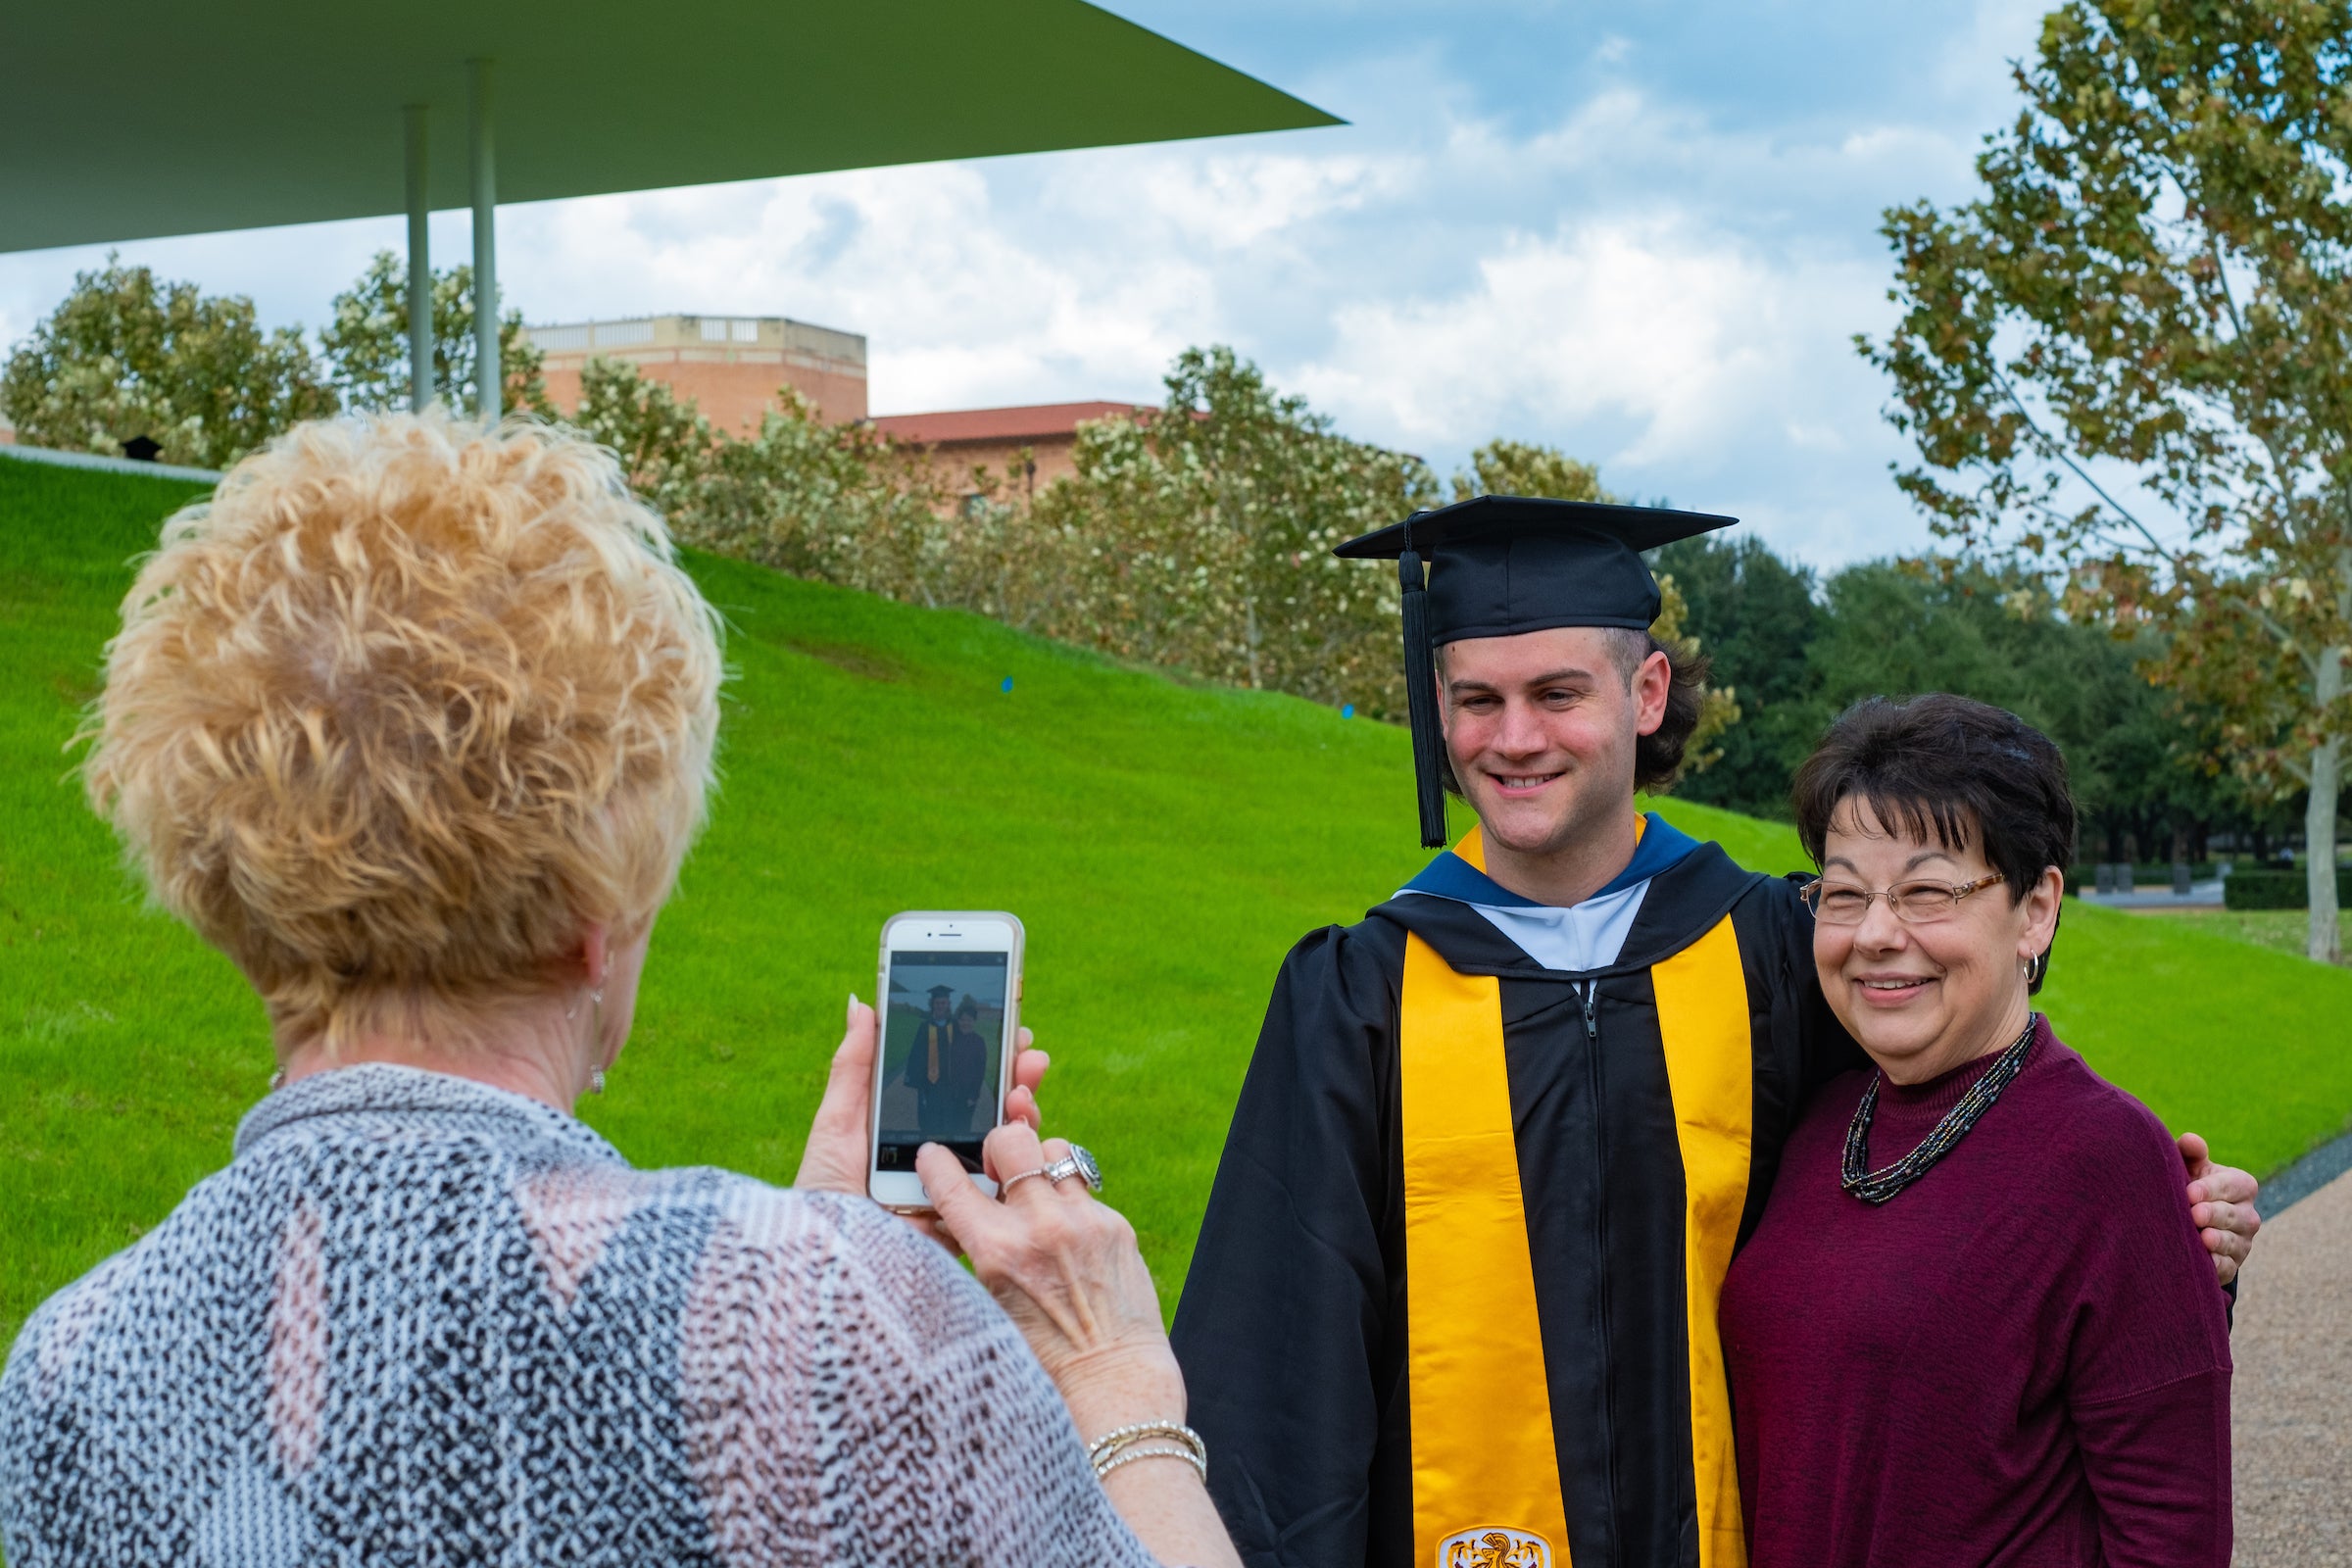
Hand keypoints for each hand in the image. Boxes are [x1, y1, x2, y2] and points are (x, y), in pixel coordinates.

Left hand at [795, 994, 1047, 1250]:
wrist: (826, 1262)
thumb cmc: (823, 1196)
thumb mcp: (836, 1125)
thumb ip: (855, 1066)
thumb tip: (862, 1004)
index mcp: (915, 1133)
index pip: (962, 1089)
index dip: (989, 1058)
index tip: (1010, 1027)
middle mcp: (944, 1161)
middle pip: (993, 1114)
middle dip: (1016, 1080)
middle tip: (1029, 1053)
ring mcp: (961, 1194)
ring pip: (1007, 1150)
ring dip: (1023, 1116)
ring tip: (1022, 1093)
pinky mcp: (971, 1227)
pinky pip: (1005, 1198)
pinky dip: (1022, 1167)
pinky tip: (1020, 1138)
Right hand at [918, 1124, 1185, 1438]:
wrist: (1110, 1378)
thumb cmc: (1040, 1355)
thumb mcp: (987, 1305)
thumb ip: (970, 1251)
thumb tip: (948, 1212)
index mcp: (996, 1252)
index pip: (950, 1182)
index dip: (934, 1162)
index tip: (933, 1157)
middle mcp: (1040, 1227)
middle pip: (1010, 1139)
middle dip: (997, 1147)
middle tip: (998, 1172)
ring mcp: (1083, 1221)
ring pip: (1054, 1150)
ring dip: (1039, 1166)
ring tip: (1037, 1197)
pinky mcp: (1115, 1224)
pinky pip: (1084, 1188)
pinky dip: (1069, 1202)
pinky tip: (1068, 1235)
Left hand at [2176, 1131, 2260, 1287]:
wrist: (2190, 1221)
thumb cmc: (2190, 1185)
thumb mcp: (2191, 1167)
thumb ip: (2191, 1153)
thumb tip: (2190, 1140)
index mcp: (2242, 1186)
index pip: (2233, 1185)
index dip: (2212, 1189)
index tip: (2190, 1192)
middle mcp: (2248, 1215)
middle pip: (2235, 1215)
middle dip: (2214, 1214)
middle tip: (2194, 1215)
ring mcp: (2243, 1241)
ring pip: (2235, 1242)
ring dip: (2218, 1241)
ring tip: (2203, 1238)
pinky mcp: (2232, 1264)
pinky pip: (2229, 1266)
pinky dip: (2218, 1265)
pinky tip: (2207, 1262)